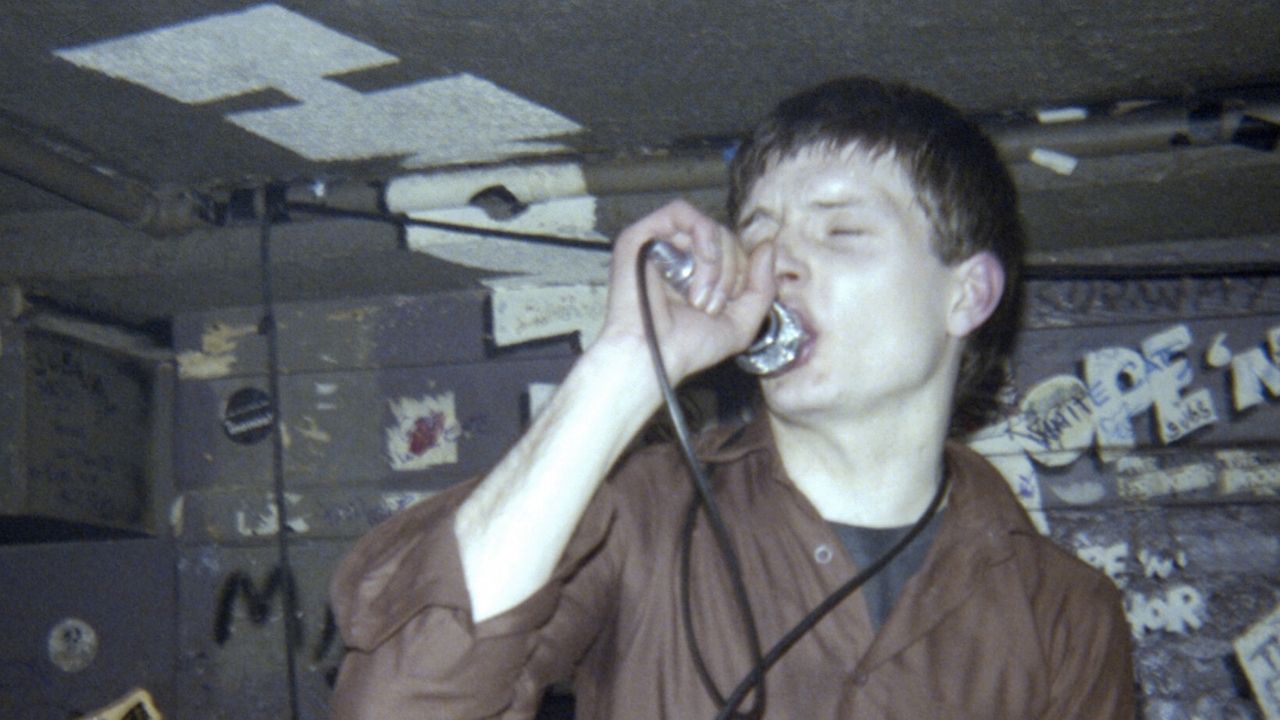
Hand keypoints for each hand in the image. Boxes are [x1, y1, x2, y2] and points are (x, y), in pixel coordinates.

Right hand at [595, 200, 776, 382]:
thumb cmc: (688, 348)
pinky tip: (699, 265)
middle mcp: (677, 254)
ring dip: (716, 264)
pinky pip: (682, 211)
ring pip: (709, 227)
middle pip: (726, 237)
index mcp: (697, 271)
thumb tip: (768, 247)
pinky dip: (703, 236)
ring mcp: (658, 243)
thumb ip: (762, 287)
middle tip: (709, 307)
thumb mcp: (741, 322)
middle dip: (730, 273)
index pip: (734, 249)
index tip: (727, 306)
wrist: (652, 357)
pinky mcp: (639, 236)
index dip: (743, 273)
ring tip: (698, 299)